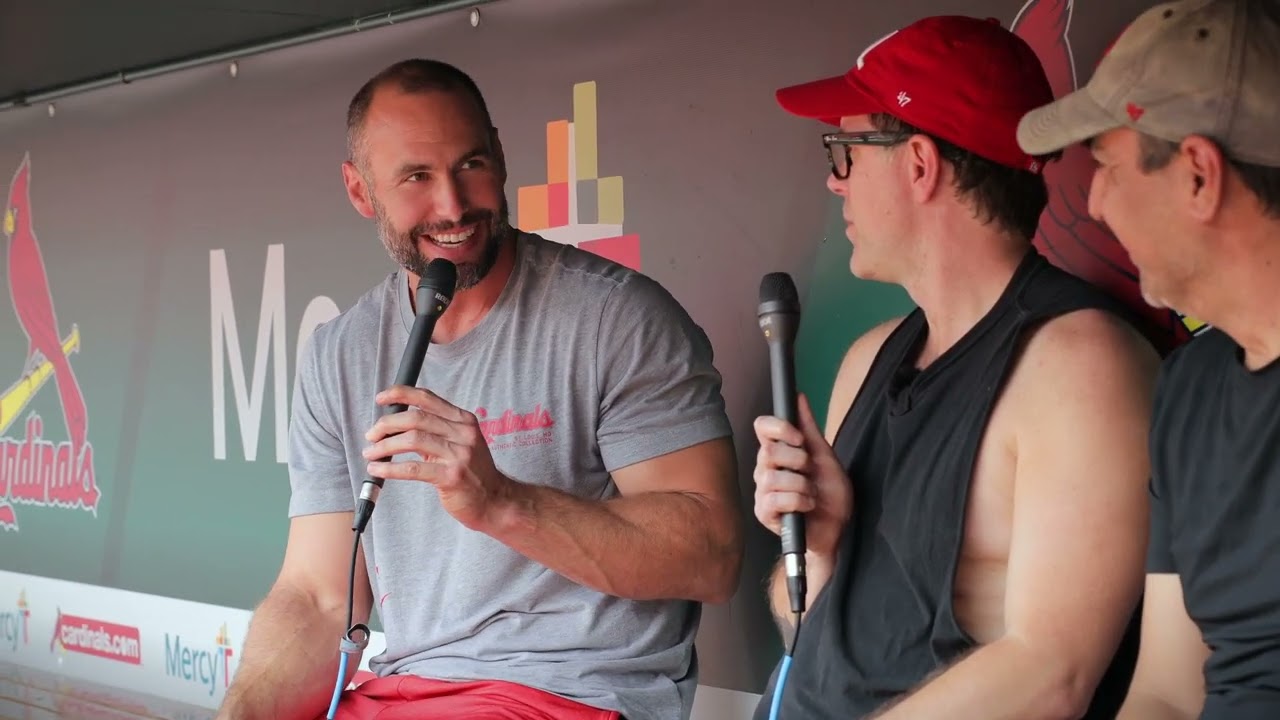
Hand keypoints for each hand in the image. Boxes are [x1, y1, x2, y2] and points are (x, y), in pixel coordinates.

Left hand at [363, 385, 515, 530]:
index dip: (400, 394)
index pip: (427, 398)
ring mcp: (459, 454)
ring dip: (384, 446)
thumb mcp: (460, 443)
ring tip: (371, 453)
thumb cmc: (473, 473)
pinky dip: (390, 468)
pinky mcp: (452, 477)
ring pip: (412, 440)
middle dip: (386, 424)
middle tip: (371, 434)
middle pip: (416, 418)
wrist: (495, 500)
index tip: (381, 398)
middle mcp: (463, 433)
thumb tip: (396, 425)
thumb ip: (435, 431)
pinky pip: (412, 468)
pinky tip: (378, 469)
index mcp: (464, 420)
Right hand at [752, 393, 851, 560]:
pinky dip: (800, 501)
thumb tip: (799, 397)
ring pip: (774, 476)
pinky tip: (807, 506)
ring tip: (812, 494)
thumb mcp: (825, 457)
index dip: (778, 427)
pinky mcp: (764, 513)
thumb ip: (810, 428)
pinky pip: (777, 499)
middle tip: (810, 473)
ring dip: (802, 485)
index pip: (762, 427)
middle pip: (768, 450)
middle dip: (798, 460)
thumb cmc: (830, 495)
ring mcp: (762, 491)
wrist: (836, 529)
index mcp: (778, 452)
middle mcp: (765, 469)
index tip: (798, 437)